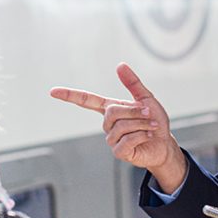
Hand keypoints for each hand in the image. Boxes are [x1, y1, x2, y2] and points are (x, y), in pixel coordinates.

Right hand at [49, 63, 187, 190]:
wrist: (164, 144)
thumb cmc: (154, 122)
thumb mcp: (146, 98)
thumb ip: (132, 83)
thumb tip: (120, 65)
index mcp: (111, 110)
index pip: (87, 101)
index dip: (70, 95)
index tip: (52, 91)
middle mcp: (108, 125)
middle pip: (112, 112)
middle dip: (134, 111)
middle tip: (149, 114)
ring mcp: (112, 139)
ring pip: (121, 126)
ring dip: (141, 124)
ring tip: (150, 127)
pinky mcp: (118, 152)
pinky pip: (127, 140)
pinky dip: (142, 135)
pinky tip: (147, 136)